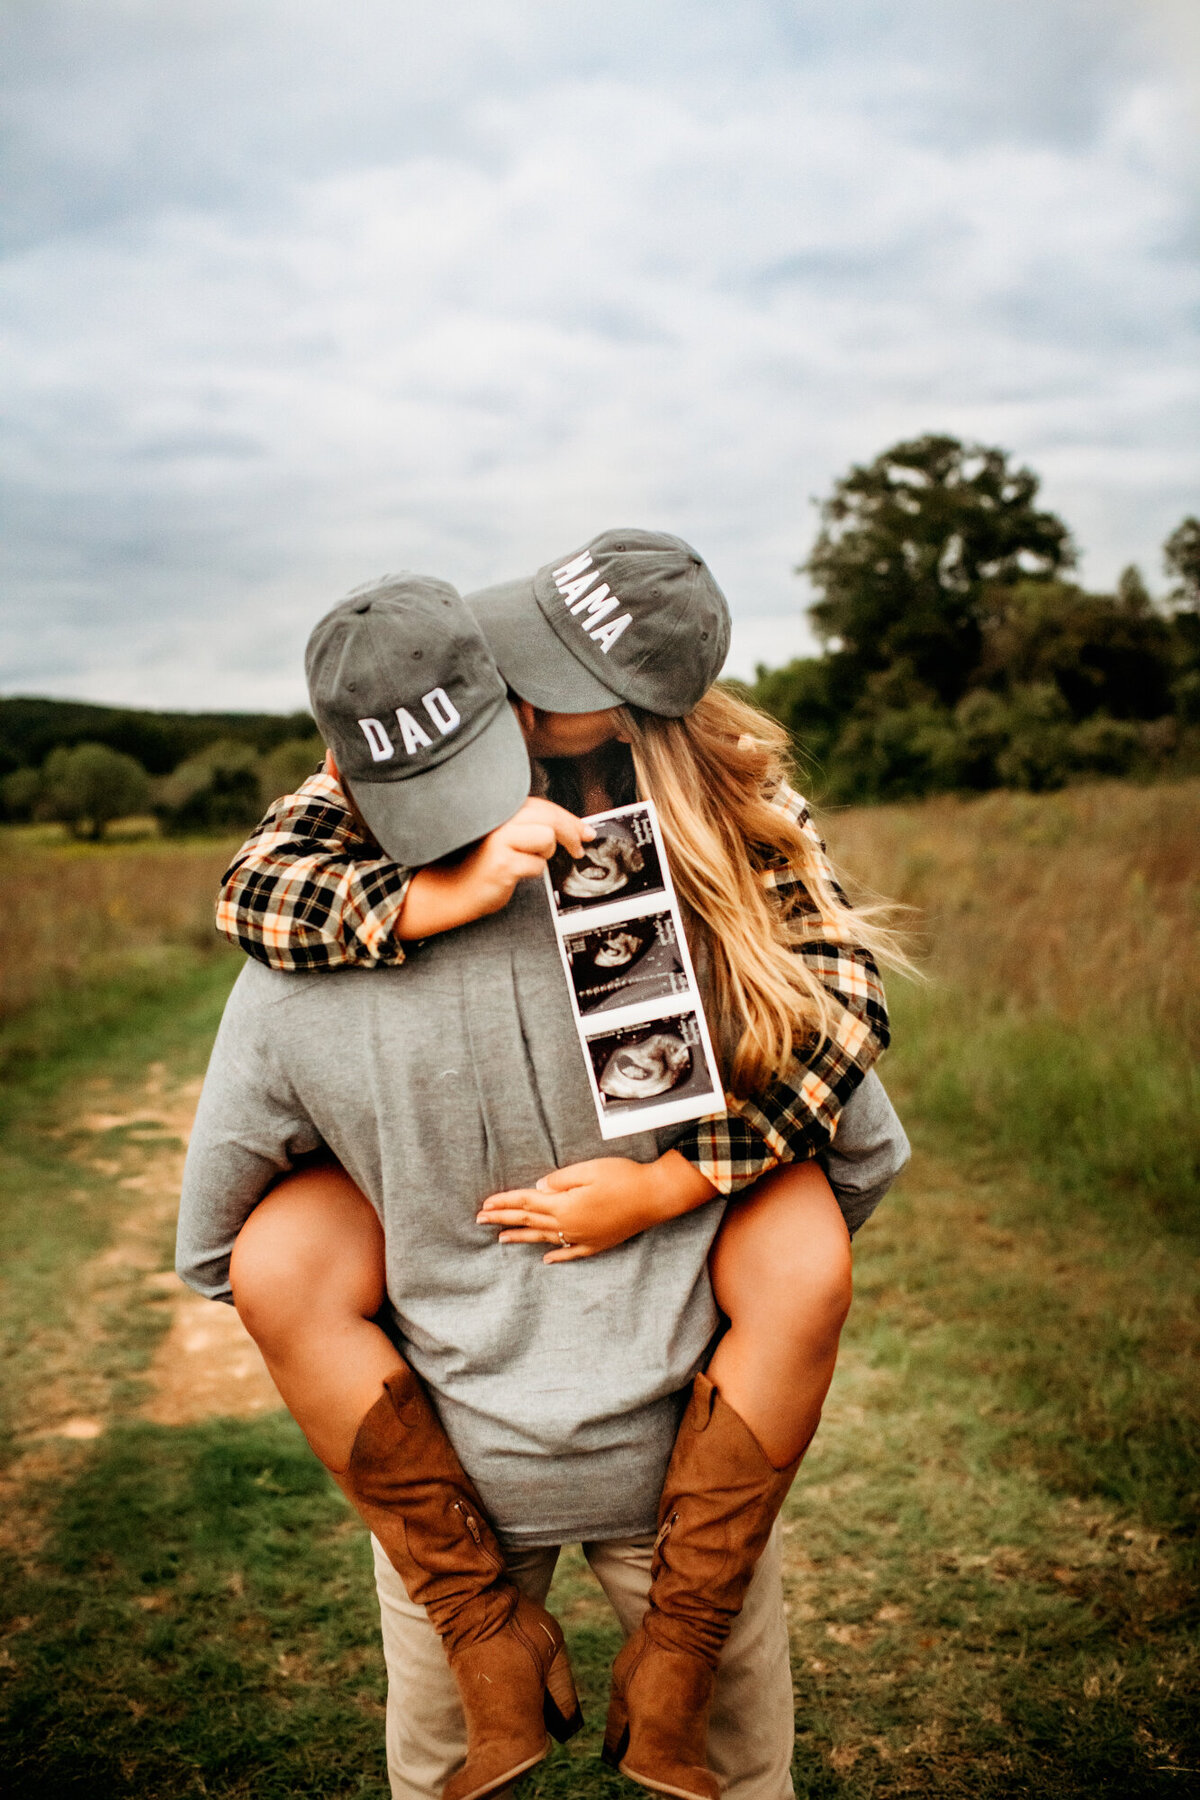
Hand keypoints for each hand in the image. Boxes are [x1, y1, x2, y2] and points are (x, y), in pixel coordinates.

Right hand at [397, 799, 592, 938]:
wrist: (453, 888)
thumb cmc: (482, 865)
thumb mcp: (509, 837)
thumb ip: (534, 826)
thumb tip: (577, 828)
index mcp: (500, 809)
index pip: (543, 806)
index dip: (569, 818)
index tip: (585, 830)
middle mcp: (498, 818)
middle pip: (549, 817)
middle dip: (571, 833)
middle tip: (579, 846)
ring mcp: (499, 839)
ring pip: (546, 838)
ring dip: (545, 854)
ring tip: (528, 861)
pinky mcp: (502, 862)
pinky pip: (536, 866)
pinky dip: (532, 872)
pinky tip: (514, 874)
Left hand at [477, 1153, 718, 1262]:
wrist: (654, 1197)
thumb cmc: (623, 1177)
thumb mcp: (588, 1170)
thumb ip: (560, 1180)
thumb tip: (538, 1188)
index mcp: (564, 1205)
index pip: (525, 1203)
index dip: (504, 1203)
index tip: (484, 1206)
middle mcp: (569, 1225)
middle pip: (529, 1222)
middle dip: (503, 1220)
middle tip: (481, 1222)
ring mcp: (583, 1237)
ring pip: (545, 1239)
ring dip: (521, 1238)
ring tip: (502, 1240)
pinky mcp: (597, 1244)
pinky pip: (571, 1253)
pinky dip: (556, 1255)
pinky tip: (546, 1258)